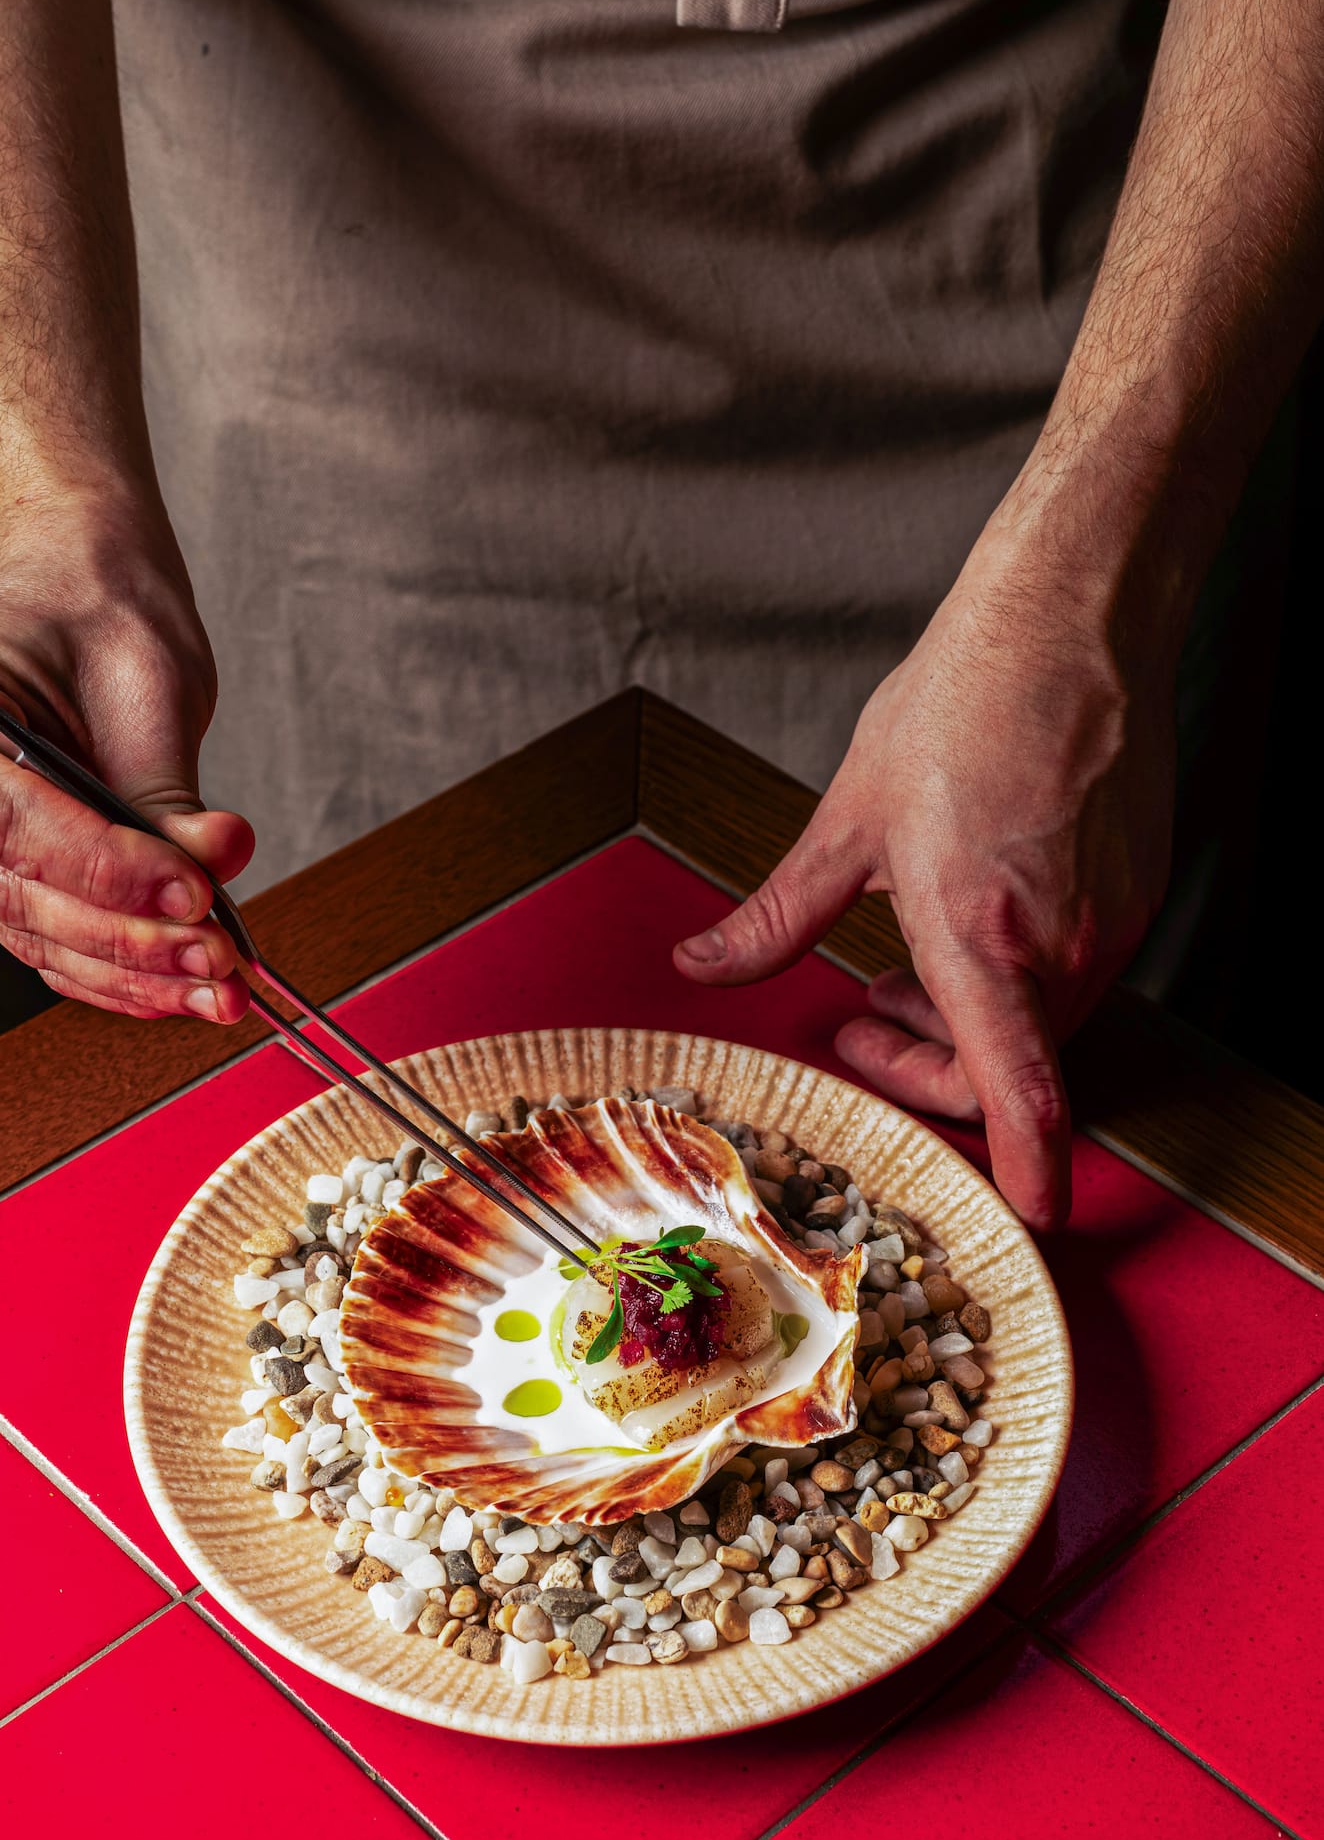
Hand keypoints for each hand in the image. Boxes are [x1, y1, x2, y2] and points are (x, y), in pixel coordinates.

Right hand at [0, 495, 254, 1021]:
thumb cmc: (98, 613)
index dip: (103, 870)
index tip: (192, 890)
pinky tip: (181, 989)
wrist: (80, 594)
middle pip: (12, 889)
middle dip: (126, 935)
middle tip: (218, 955)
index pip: (5, 817)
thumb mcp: (147, 679)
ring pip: (28, 932)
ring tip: (219, 987)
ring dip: (130, 971)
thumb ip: (167, 791)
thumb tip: (212, 869)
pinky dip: (116, 973)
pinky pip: (42, 943)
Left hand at [672, 521, 1177, 1229]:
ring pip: (1041, 1021)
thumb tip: (702, 965)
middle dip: (926, 1065)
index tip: (1033, 1215)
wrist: (1064, 625)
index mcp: (983, 937)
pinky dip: (1016, 975)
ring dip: (969, 1019)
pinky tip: (968, 916)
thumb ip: (774, 916)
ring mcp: (1111, 920)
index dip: (1027, 1163)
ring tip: (903, 965)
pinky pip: (1074, 969)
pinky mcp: (1137, 893)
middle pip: (1008, 1067)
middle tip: (859, 1019)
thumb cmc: (958, 710)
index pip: (1021, 1089)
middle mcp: (1061, 942)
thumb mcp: (846, 823)